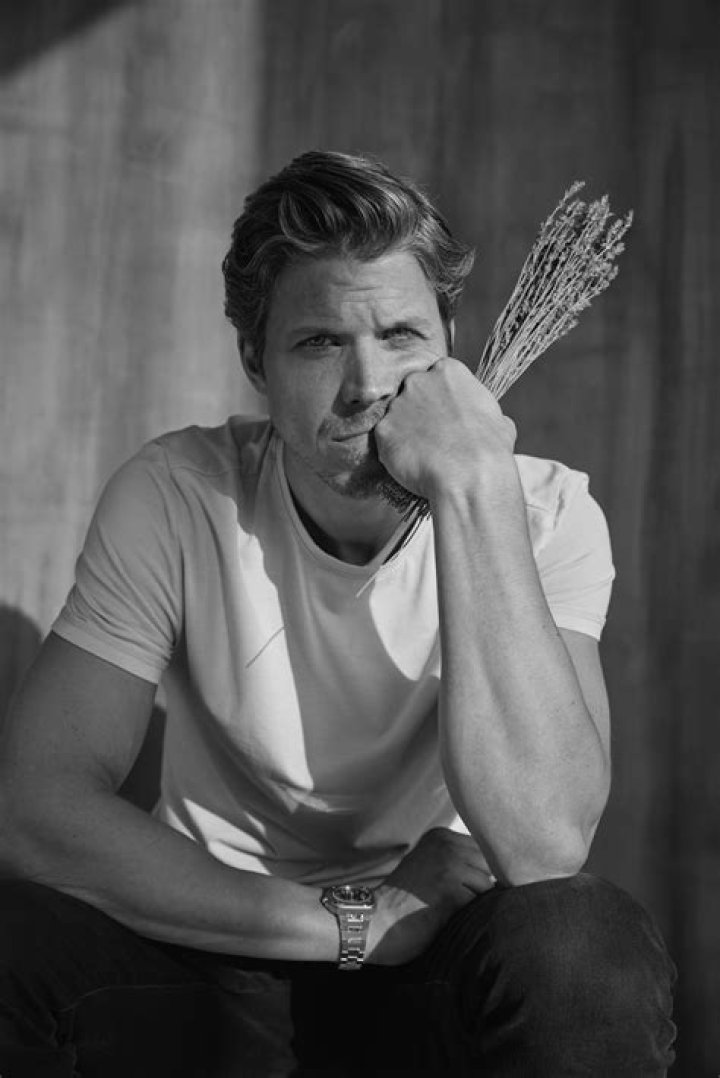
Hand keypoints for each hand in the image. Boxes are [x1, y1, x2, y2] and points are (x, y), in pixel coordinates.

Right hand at [365, 827, 496, 966]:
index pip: (483, 850)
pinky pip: (478, 904)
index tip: (461, 887)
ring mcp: (448, 865)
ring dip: (473, 903)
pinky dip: (466, 915)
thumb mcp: (430, 866)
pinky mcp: (450, 890)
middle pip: (489, 866)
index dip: (478, 872)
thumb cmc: (405, 900)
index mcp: (441, 836)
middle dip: (480, 887)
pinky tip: (443, 917)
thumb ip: (459, 860)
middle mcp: (446, 845)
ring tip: (446, 909)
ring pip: (487, 886)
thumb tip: (503, 869)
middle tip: (455, 901)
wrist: (374, 920)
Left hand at [374, 357, 516, 502]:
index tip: (444, 414)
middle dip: (419, 410)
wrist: (469, 475)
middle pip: (412, 392)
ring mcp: (397, 405)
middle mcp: (418, 381)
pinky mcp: (383, 431)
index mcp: (448, 371)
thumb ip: (483, 413)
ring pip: (396, 417)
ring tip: (422, 454)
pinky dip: (394, 452)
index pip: (436, 377)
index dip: (440, 398)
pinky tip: (411, 463)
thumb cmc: (489, 449)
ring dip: (405, 432)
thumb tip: (490, 423)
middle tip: (432, 435)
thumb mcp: (500, 421)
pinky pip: (385, 440)